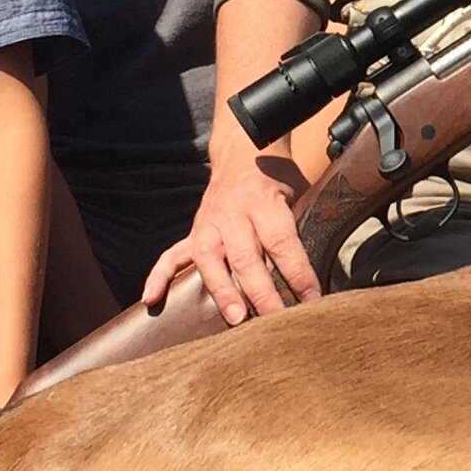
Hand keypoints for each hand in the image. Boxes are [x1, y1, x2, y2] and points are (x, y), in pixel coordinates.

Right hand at [139, 158, 322, 326]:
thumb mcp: (298, 192)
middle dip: (262, 292)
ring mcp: (209, 224)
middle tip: (275, 320)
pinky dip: (159, 276)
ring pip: (210, 259)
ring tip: (235, 319)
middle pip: (246, 257)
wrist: (242, 150)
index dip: (297, 274)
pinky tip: (151, 299)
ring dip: (222, 290)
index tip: (312, 300)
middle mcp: (233, 214)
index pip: (281, 243)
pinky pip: (172, 255)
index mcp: (263, 202)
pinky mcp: (194, 232)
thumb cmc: (276, 178)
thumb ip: (302, 227)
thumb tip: (319, 270)